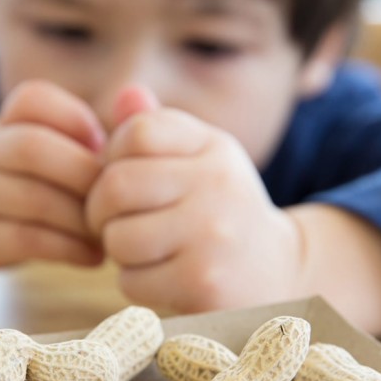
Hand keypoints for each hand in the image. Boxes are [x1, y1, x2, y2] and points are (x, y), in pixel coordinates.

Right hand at [0, 80, 106, 298]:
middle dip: (84, 174)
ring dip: (82, 220)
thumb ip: (69, 148)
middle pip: (31, 147)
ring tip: (109, 234)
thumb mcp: (20, 163)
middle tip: (117, 201)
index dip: (75, 119)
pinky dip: (68, 249)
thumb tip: (137, 137)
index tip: (103, 149)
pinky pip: (24, 240)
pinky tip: (92, 257)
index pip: (32, 99)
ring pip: (32, 199)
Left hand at [86, 87, 304, 312]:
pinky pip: (131, 280)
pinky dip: (136, 285)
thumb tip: (125, 96)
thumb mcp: (201, 162)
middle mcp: (218, 183)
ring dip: (119, 252)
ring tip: (146, 251)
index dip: (113, 159)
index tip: (125, 181)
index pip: (137, 132)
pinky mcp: (202, 281)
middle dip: (101, 211)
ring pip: (118, 237)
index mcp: (214, 147)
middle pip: (116, 185)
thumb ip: (160, 130)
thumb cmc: (221, 213)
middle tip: (115, 223)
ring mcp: (212, 234)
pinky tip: (163, 279)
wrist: (279, 274)